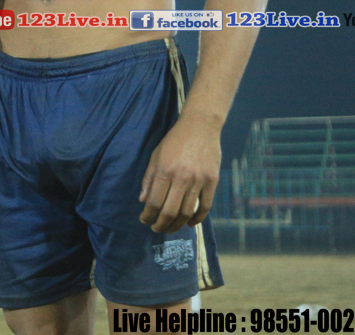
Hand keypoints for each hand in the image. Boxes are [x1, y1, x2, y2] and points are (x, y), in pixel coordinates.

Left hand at [139, 117, 220, 232]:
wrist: (201, 126)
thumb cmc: (174, 140)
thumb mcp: (156, 155)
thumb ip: (149, 178)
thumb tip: (143, 200)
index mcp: (165, 171)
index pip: (154, 202)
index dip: (148, 215)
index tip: (144, 220)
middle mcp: (181, 177)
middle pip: (170, 211)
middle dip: (161, 224)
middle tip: (156, 229)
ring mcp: (199, 180)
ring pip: (187, 212)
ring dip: (177, 225)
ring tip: (170, 228)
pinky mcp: (212, 181)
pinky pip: (206, 206)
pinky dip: (197, 218)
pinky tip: (190, 223)